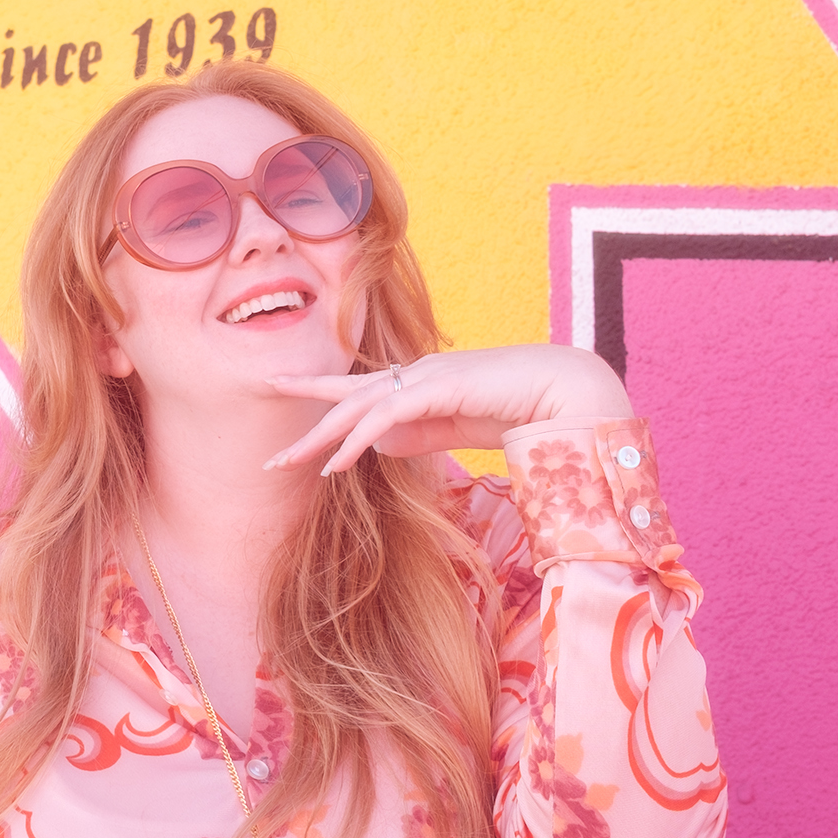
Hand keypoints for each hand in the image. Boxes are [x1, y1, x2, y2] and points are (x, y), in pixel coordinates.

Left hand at [263, 344, 632, 472]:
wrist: (567, 392)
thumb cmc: (518, 411)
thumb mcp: (453, 430)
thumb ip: (417, 436)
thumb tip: (378, 447)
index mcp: (419, 382)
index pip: (359, 386)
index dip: (317, 390)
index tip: (279, 390)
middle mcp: (416, 374)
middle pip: (347, 396)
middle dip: (306, 423)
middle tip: (270, 454)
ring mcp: (426, 377)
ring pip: (358, 406)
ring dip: (322, 438)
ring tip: (289, 463)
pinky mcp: (438, 388)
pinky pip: (385, 416)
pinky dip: (357, 440)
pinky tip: (337, 462)